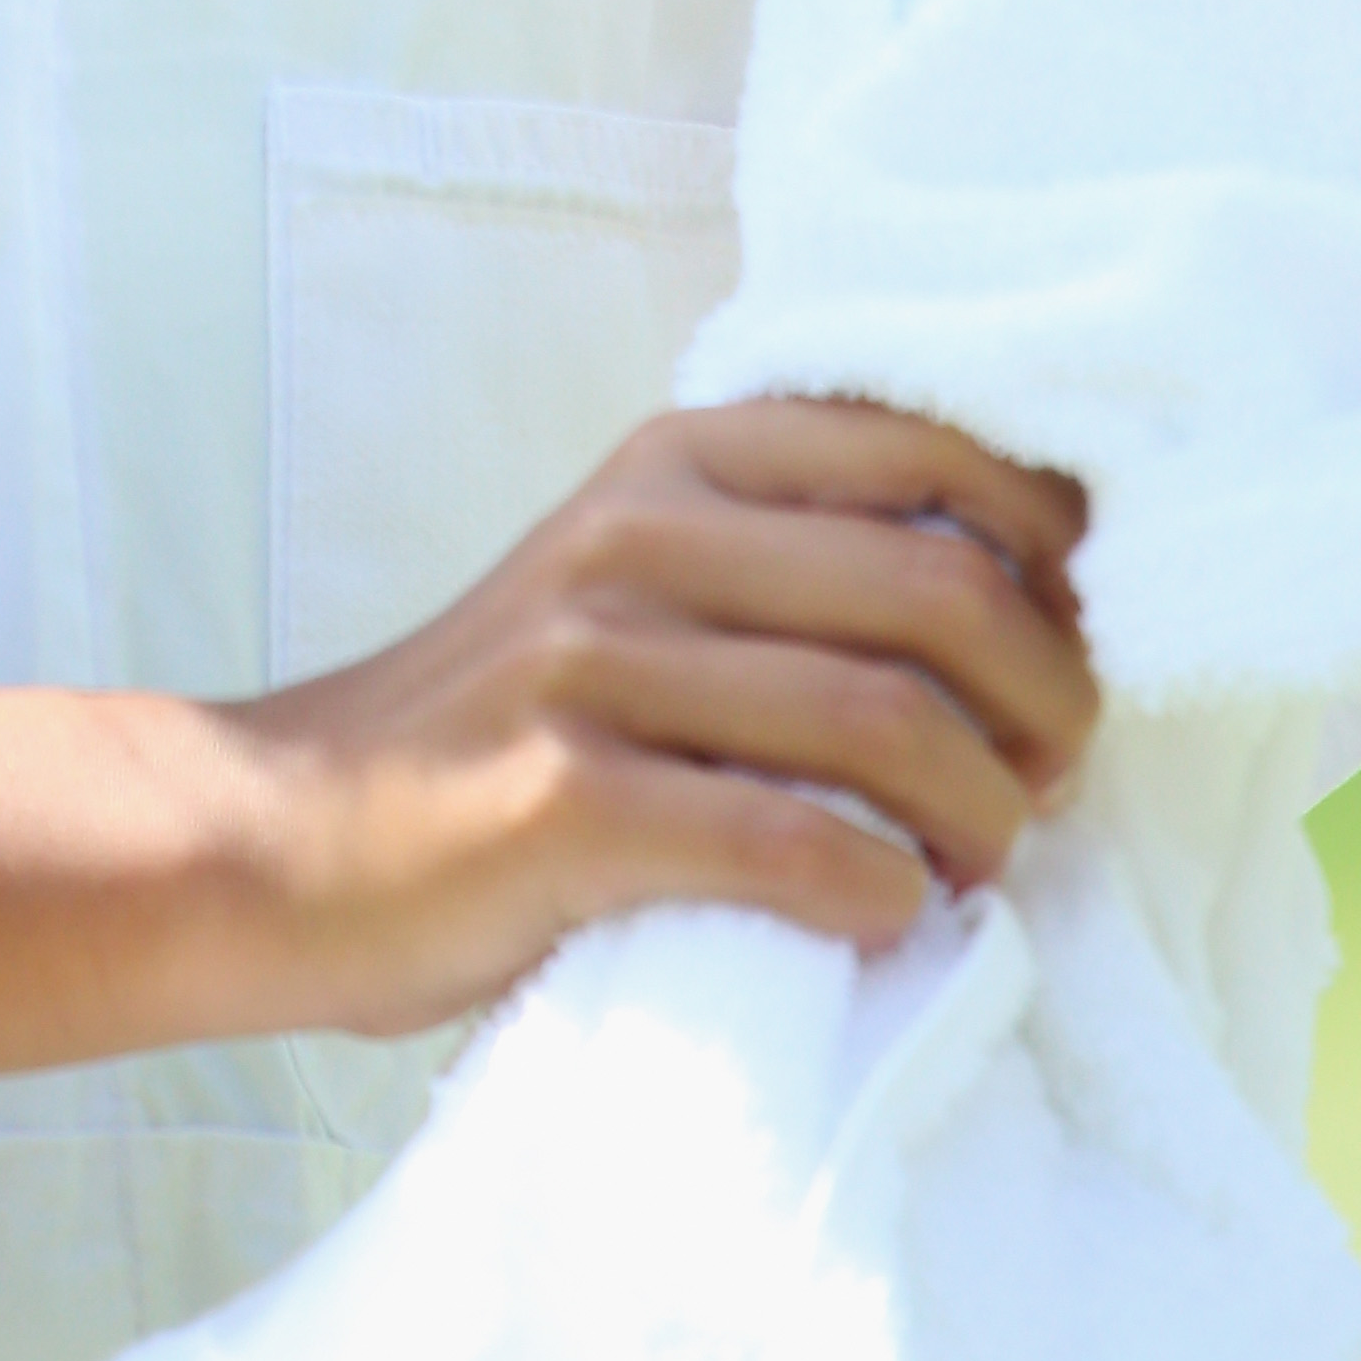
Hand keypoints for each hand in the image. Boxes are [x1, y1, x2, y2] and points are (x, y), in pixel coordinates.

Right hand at [233, 401, 1096, 1039]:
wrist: (292, 836)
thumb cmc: (505, 723)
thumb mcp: (636, 577)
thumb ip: (786, 551)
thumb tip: (1030, 587)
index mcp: (676, 458)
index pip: (933, 446)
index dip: (1051, 552)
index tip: (1069, 644)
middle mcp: (639, 532)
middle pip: (941, 585)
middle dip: (1050, 700)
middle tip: (1047, 784)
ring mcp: (593, 662)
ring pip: (888, 719)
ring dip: (983, 816)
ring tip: (974, 862)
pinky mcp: (564, 803)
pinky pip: (793, 844)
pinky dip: (883, 896)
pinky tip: (887, 915)